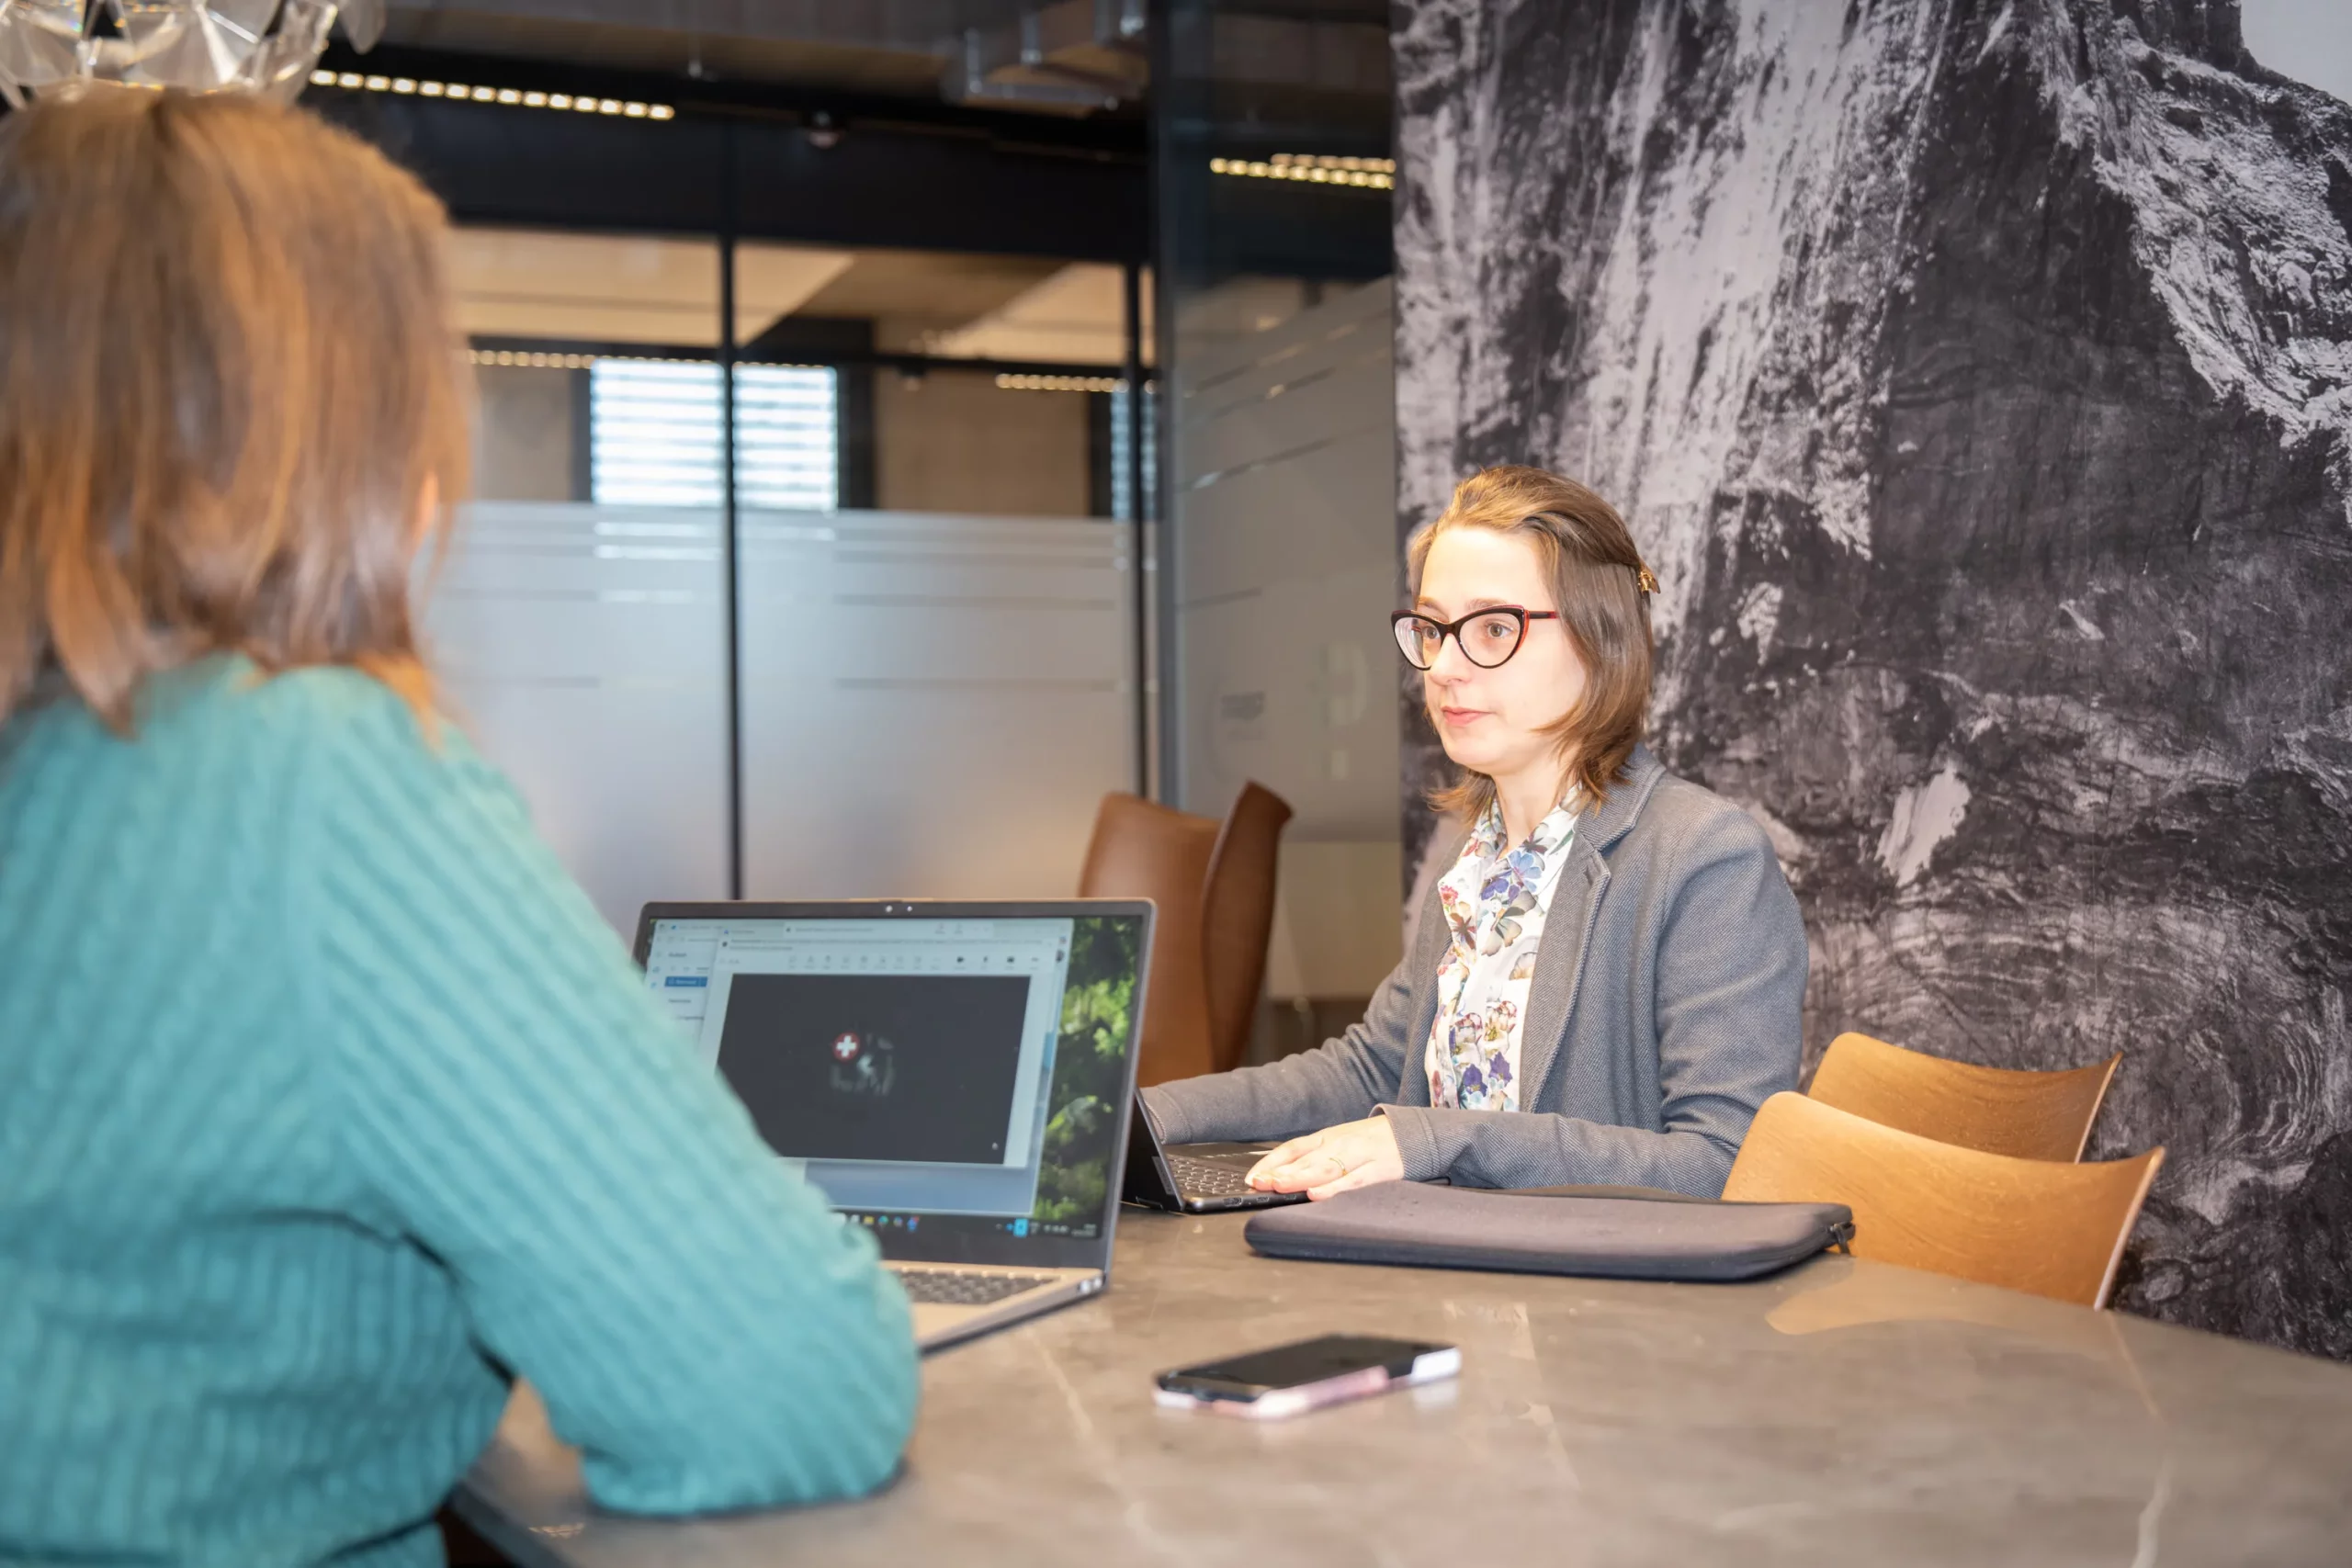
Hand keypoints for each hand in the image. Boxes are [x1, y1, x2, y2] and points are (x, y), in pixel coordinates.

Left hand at [1246, 1115, 1404, 1200]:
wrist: (1413, 1133)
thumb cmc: (1371, 1141)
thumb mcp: (1339, 1143)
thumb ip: (1313, 1158)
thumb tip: (1279, 1176)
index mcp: (1326, 1138)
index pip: (1292, 1148)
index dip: (1270, 1162)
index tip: (1252, 1178)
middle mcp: (1339, 1144)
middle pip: (1305, 1158)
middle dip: (1280, 1172)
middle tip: (1260, 1183)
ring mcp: (1358, 1156)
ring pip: (1325, 1167)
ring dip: (1300, 1177)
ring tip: (1280, 1186)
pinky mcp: (1378, 1170)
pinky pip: (1353, 1180)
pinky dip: (1334, 1187)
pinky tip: (1317, 1193)